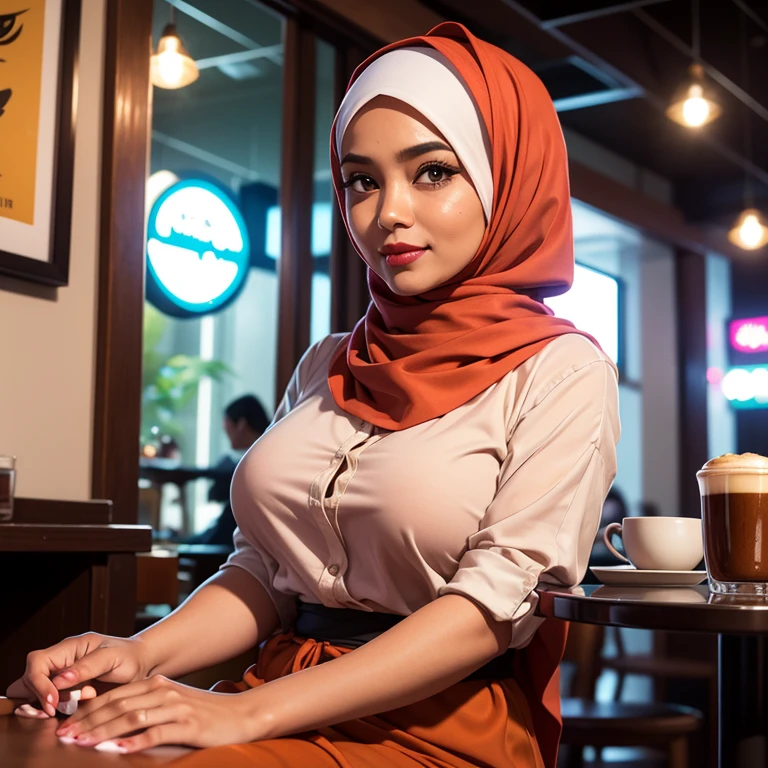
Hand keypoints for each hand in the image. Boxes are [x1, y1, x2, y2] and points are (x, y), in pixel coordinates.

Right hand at [6, 633, 150, 716]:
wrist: (140, 666)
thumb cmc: (128, 657)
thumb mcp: (112, 657)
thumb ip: (87, 666)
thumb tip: (60, 679)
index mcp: (69, 647)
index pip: (37, 662)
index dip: (39, 683)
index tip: (53, 702)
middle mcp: (60, 662)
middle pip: (29, 679)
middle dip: (38, 697)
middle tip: (57, 709)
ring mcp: (60, 678)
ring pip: (34, 693)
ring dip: (45, 705)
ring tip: (69, 707)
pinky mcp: (64, 693)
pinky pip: (48, 703)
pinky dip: (54, 711)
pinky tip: (70, 711)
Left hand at [55, 676, 261, 751]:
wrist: (240, 714)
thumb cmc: (204, 713)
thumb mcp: (172, 704)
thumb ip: (145, 707)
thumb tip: (111, 722)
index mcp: (157, 684)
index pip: (114, 696)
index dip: (88, 711)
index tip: (65, 727)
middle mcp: (164, 691)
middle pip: (118, 705)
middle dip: (88, 722)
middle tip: (64, 737)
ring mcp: (176, 707)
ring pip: (133, 717)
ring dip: (105, 732)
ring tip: (84, 744)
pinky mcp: (188, 724)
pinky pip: (157, 732)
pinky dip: (137, 741)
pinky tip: (121, 750)